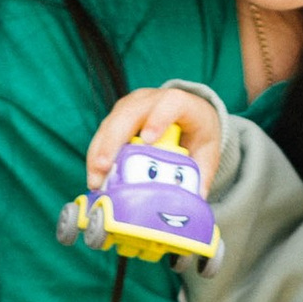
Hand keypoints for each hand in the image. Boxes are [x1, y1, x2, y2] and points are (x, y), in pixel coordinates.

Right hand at [85, 81, 225, 189]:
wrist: (188, 117)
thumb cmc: (198, 132)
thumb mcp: (207, 152)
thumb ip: (201, 174)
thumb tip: (193, 201)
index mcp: (181, 103)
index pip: (170, 103)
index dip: (158, 119)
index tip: (148, 139)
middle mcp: (151, 100)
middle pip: (129, 113)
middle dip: (113, 140)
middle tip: (105, 167)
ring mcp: (130, 107)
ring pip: (110, 124)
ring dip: (99, 152)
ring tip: (95, 180)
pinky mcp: (117, 118)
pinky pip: (103, 135)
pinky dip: (96, 156)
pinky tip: (95, 178)